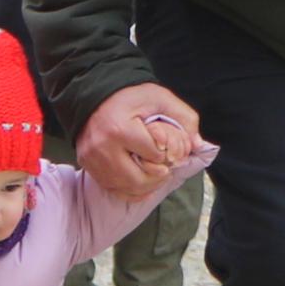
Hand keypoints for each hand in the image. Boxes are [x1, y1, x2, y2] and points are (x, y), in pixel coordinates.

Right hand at [74, 82, 199, 201]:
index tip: (166, 148)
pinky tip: (141, 184)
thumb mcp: (161, 98)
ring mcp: (92, 158)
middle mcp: (102, 147)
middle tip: (166, 171)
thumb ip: (184, 119)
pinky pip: (111, 188)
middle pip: (137, 179)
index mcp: (120, 129)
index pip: (153, 156)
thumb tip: (197, 145)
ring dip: (145, 187)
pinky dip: (129, 190)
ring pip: (124, 188)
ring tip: (155, 177)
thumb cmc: (131, 96)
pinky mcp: (87, 164)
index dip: (166, 155)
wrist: (96, 95)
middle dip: (158, 178)